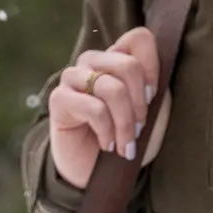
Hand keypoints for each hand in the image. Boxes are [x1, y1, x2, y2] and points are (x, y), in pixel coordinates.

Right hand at [47, 26, 169, 188]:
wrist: (95, 174)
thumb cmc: (125, 138)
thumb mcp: (150, 113)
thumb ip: (153, 90)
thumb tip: (152, 82)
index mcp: (117, 57)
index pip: (139, 38)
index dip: (152, 67)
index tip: (153, 98)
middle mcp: (93, 61)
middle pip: (128, 65)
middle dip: (139, 104)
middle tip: (139, 130)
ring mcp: (73, 76)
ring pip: (112, 88)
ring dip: (124, 123)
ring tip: (125, 144)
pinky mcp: (59, 98)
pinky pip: (94, 108)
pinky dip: (107, 131)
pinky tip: (107, 145)